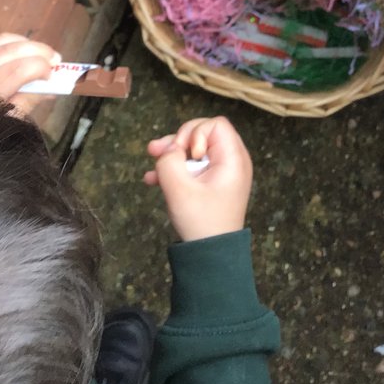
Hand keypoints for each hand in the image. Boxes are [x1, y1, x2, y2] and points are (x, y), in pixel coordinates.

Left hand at [0, 33, 60, 112]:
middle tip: (56, 59)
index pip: (19, 69)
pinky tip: (24, 51)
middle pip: (12, 51)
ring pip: (3, 41)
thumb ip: (29, 101)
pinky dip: (13, 43)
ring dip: (28, 44)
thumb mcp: (8, 123)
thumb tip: (51, 87)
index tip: (53, 76)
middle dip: (39, 51)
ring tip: (43, 54)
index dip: (41, 68)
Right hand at [145, 116, 252, 241]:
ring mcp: (223, 173)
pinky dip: (176, 169)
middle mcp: (232, 162)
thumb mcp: (180, 190)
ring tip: (150, 158)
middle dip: (178, 140)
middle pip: (204, 133)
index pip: (215, 125)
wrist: (211, 258)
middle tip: (156, 151)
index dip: (194, 133)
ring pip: (195, 149)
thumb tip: (167, 149)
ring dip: (173, 154)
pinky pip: (194, 166)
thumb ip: (169, 162)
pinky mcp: (213, 184)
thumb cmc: (201, 223)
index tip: (186, 155)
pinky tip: (153, 179)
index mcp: (233, 159)